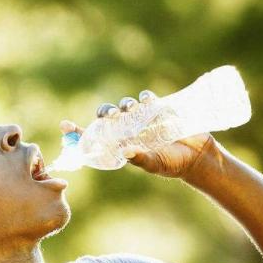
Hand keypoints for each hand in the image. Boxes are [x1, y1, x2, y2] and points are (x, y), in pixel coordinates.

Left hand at [59, 91, 215, 178]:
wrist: (199, 157)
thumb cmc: (173, 165)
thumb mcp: (156, 164)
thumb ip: (141, 158)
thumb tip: (126, 151)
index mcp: (122, 145)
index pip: (95, 136)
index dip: (79, 131)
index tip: (64, 125)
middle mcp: (129, 130)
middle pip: (108, 117)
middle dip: (104, 113)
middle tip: (110, 116)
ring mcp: (143, 119)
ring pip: (125, 106)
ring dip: (123, 105)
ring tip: (129, 109)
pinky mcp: (158, 110)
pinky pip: (146, 99)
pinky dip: (144, 97)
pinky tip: (146, 100)